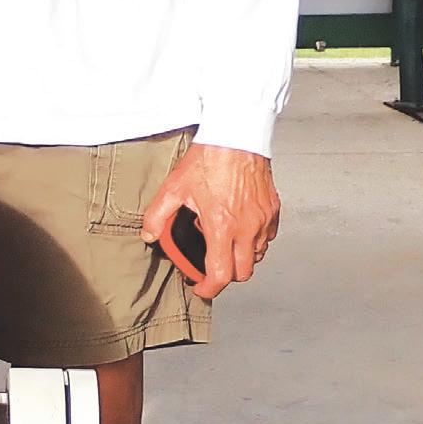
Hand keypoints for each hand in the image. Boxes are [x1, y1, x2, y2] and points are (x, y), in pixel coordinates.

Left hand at [142, 143, 280, 299]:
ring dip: (240, 258)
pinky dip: (255, 241)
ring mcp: (262, 219)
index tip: (200, 287)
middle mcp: (246, 227)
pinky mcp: (273, 209)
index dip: (209, 289)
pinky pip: (267, 238)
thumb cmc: (209, 158)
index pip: (221, 275)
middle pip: (242, 273)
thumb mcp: (174, 188)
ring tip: (222, 242)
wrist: (237, 134)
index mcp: (222, 226)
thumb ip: (157, 216)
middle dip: (225, 276)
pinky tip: (239, 228)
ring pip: (256, 256)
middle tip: (209, 267)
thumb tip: (149, 235)